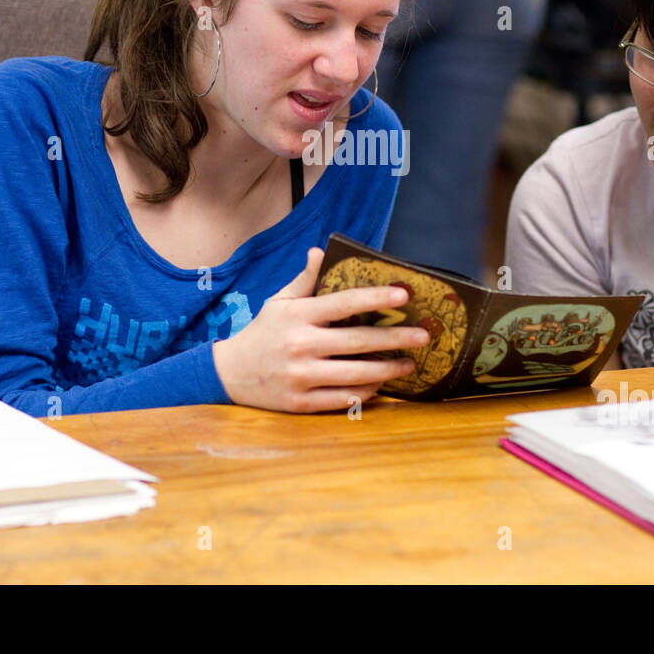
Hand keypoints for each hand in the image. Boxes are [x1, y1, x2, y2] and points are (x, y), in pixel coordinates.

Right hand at [213, 247, 430, 412]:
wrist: (230, 374)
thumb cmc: (263, 332)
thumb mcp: (279, 302)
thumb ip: (304, 280)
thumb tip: (321, 251)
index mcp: (298, 316)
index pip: (344, 303)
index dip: (376, 298)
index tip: (404, 295)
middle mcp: (301, 345)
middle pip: (359, 341)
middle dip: (396, 338)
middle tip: (423, 336)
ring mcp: (301, 376)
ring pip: (356, 374)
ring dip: (388, 369)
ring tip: (409, 364)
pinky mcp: (302, 402)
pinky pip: (344, 398)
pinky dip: (367, 392)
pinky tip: (382, 384)